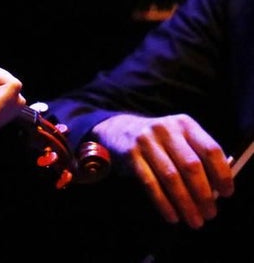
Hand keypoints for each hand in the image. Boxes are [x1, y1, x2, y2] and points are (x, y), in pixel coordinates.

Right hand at [91, 112, 233, 227]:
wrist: (118, 129)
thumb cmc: (159, 141)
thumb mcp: (180, 139)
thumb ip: (198, 158)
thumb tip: (217, 191)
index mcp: (185, 124)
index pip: (210, 149)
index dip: (221, 174)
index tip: (227, 193)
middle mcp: (166, 129)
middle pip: (191, 166)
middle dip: (203, 194)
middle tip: (210, 214)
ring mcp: (146, 141)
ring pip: (171, 177)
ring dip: (185, 203)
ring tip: (194, 220)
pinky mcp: (131, 155)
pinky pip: (150, 183)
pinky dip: (163, 203)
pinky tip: (172, 216)